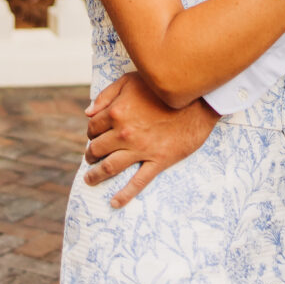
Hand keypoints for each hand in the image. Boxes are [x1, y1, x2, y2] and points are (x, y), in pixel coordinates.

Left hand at [83, 72, 218, 207]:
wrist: (197, 98)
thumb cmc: (161, 87)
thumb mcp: (131, 80)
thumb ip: (106, 95)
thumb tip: (87, 112)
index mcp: (117, 112)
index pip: (93, 127)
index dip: (91, 132)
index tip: (94, 135)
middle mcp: (124, 133)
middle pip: (97, 148)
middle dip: (90, 154)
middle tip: (91, 157)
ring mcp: (141, 149)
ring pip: (110, 167)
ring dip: (96, 175)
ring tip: (90, 179)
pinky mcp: (158, 160)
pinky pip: (138, 182)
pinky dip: (124, 195)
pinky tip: (114, 203)